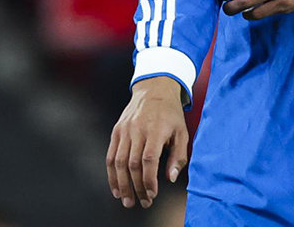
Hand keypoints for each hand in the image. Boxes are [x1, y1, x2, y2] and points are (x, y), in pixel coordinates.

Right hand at [106, 77, 187, 208]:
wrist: (154, 90)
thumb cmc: (171, 114)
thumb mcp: (182, 132)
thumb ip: (179, 156)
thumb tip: (170, 178)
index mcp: (156, 130)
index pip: (149, 160)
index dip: (149, 180)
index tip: (152, 194)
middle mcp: (138, 130)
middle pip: (132, 164)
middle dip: (137, 187)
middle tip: (143, 202)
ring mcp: (125, 130)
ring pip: (119, 162)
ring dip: (122, 184)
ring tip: (127, 201)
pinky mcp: (116, 131)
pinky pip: (111, 156)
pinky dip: (111, 174)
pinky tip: (116, 188)